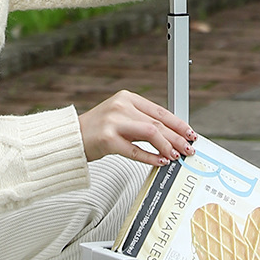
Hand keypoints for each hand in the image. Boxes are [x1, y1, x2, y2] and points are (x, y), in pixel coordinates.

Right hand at [79, 90, 195, 166]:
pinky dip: (151, 157)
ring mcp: (114, 122)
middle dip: (177, 137)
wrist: (70, 138)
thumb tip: (169, 137)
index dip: (178, 123)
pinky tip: (161, 162)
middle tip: (188, 148)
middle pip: (158, 123)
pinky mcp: (108, 139)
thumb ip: (142, 123)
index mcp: (127, 98)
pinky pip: (135, 150)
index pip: (160, 111)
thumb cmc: (96, 130)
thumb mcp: (120, 118)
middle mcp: (121, 106)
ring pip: (151, 132)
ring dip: (167, 146)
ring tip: (177, 156)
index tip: (189, 133)